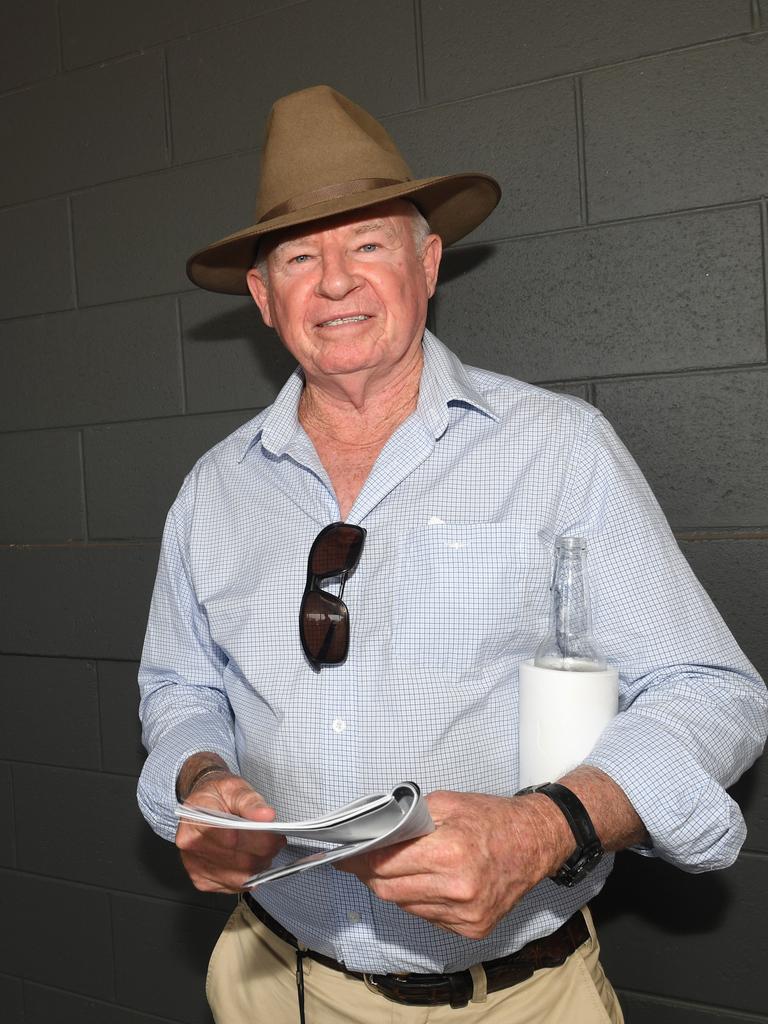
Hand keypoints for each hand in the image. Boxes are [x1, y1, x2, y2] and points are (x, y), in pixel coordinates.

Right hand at [175, 770, 285, 892]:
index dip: (256, 838)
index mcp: (194, 820)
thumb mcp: (234, 788)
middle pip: (236, 859)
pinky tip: (252, 859)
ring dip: (259, 864)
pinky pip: (234, 885)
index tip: (273, 833)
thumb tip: (266, 816)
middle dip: (263, 852)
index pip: (229, 836)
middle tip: (276, 840)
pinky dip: (249, 874)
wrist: (202, 805)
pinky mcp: (203, 881)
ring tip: (266, 848)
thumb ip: (250, 801)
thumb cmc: (217, 796)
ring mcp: (194, 866)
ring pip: (238, 876)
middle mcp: (190, 846)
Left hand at [338, 790, 572, 938]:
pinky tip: (425, 883)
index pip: (386, 864)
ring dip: (394, 889)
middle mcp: (458, 889)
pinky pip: (429, 918)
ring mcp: (466, 914)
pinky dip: (419, 901)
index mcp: (450, 851)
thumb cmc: (491, 818)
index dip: (361, 860)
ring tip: (394, 869)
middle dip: (369, 876)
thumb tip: (374, 834)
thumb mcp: (447, 803)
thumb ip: (409, 820)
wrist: (535, 841)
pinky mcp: (473, 929)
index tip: (345, 856)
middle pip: (390, 890)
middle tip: (358, 863)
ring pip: (407, 907)